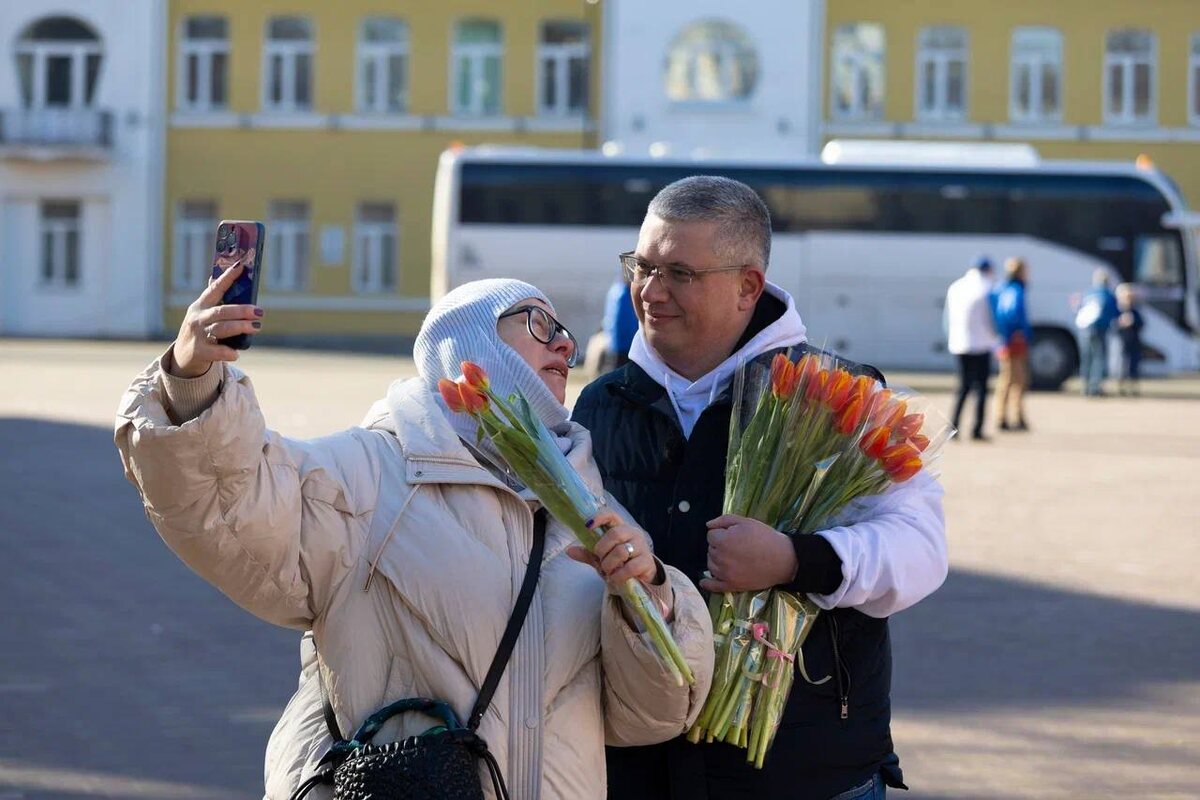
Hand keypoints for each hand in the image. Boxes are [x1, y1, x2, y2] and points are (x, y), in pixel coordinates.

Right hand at [169, 260, 262, 377]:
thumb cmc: (200, 330)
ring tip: (256, 327)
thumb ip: (214, 299)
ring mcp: (198, 335)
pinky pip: (217, 351)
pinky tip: (236, 353)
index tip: (240, 266)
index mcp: (201, 306)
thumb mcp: (203, 312)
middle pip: (221, 311)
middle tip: (259, 311)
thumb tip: (220, 276)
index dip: (227, 277)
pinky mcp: (200, 352)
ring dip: (240, 327)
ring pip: (221, 329)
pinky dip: (228, 352)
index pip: (214, 288)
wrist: (182, 355)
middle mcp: (198, 318)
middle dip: (241, 310)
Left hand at [567, 509, 658, 589]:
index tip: (587, 525)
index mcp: (621, 528)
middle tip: (600, 559)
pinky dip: (618, 575)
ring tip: (608, 571)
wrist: (641, 579)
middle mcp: (633, 534)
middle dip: (602, 549)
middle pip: (615, 534)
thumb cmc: (620, 563)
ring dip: (609, 564)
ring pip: (621, 551)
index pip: (611, 515)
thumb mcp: (602, 557)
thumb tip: (569, 551)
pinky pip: (630, 568)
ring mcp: (642, 547)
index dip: (599, 517)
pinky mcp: (647, 562)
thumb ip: (588, 553)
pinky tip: (615, 578)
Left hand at [700, 515, 796, 593]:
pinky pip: (713, 586)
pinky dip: (707, 583)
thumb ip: (724, 520)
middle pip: (710, 550)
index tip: (733, 535)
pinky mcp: (731, 585)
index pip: (711, 535)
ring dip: (717, 560)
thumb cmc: (765, 537)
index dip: (722, 533)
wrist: (783, 559)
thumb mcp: (746, 522)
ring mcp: (725, 574)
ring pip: (711, 565)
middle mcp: (720, 558)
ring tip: (732, 558)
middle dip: (719, 546)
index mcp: (723, 541)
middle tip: (736, 546)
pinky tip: (704, 581)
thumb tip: (708, 525)